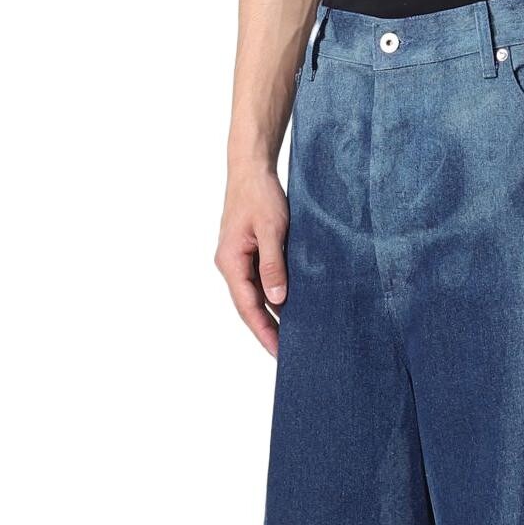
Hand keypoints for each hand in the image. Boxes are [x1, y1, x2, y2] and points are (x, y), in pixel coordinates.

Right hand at [216, 169, 288, 355]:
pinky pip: (261, 283)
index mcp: (230, 262)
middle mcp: (231, 265)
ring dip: (272, 317)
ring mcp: (239, 261)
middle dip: (267, 331)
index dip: (263, 332)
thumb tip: (278, 299)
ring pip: (256, 297)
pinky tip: (290, 310)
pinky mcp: (249, 254)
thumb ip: (273, 265)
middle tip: (287, 355)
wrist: (251, 169)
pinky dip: (275, 298)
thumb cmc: (260, 195)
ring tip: (292, 339)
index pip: (247, 307)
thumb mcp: (272, 229)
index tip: (277, 353)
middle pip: (250, 307)